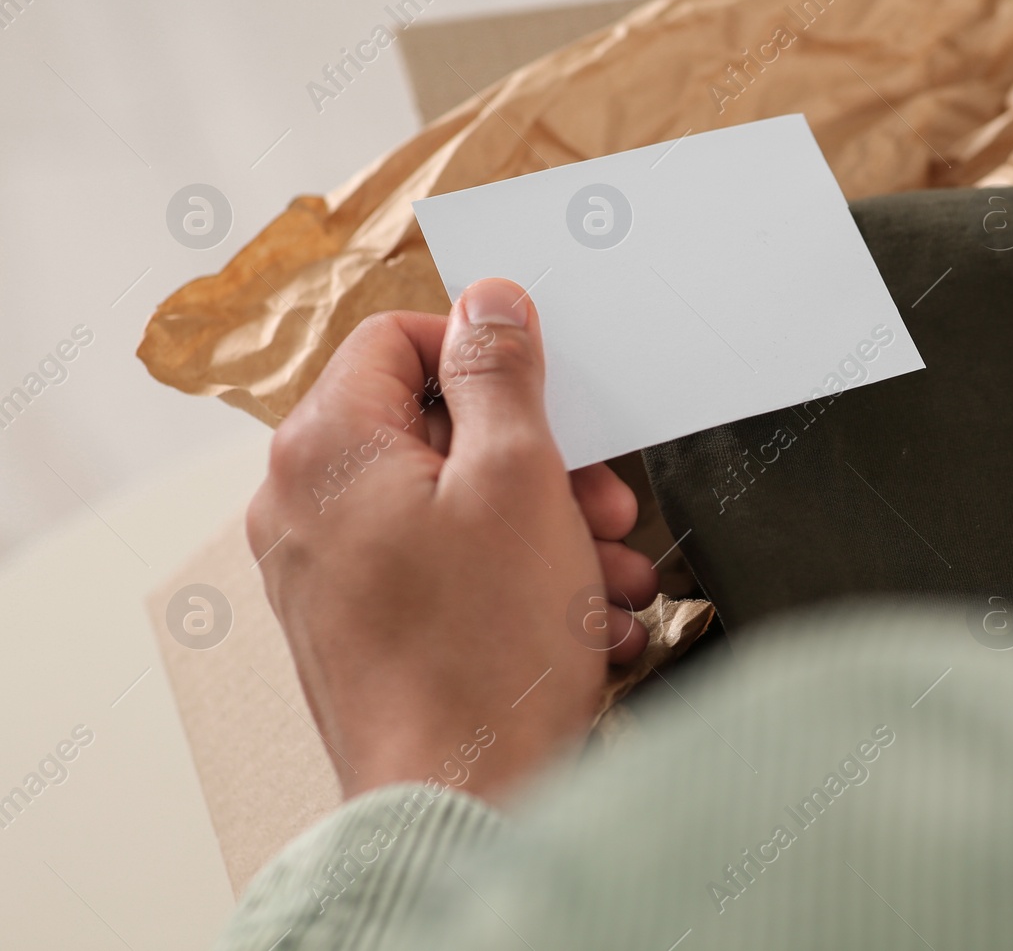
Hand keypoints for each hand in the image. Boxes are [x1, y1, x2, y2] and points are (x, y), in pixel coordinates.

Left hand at [245, 279, 657, 801]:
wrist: (461, 804)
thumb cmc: (482, 652)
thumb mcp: (517, 477)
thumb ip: (500, 372)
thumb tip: (488, 302)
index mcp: (325, 449)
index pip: (396, 339)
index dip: (484, 351)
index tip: (549, 387)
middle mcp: (305, 508)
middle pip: (435, 432)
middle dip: (541, 461)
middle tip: (606, 498)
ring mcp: (328, 575)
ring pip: (452, 508)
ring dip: (547, 529)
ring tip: (613, 574)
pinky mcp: (363, 630)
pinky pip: (445, 572)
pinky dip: (516, 582)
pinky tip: (585, 622)